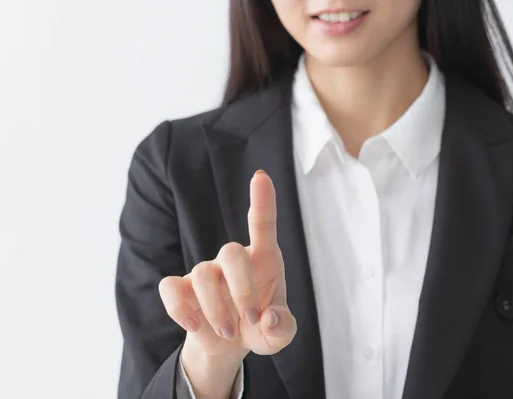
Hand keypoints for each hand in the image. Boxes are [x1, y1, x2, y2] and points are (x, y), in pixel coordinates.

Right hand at [159, 170, 296, 362]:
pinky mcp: (181, 289)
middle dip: (242, 289)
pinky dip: (179, 308)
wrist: (230, 344)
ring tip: (227, 331)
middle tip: (252, 319)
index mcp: (264, 260)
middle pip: (231, 251)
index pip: (262, 224)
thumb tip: (269, 318)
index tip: (261, 176)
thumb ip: (283, 328)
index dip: (262, 200)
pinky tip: (193, 324)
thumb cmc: (260, 326)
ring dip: (217, 309)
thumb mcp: (279, 334)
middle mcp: (233, 260)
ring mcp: (205, 272)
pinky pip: (170, 287)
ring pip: (203, 275)